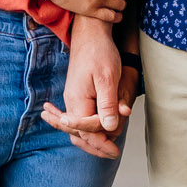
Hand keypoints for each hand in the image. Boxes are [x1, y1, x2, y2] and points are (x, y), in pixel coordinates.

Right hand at [41, 19, 137, 157]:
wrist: (90, 33)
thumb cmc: (100, 52)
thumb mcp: (108, 78)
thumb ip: (108, 104)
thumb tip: (110, 128)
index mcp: (77, 100)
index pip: (87, 130)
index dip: (102, 142)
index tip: (115, 150)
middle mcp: (71, 102)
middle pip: (79, 134)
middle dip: (96, 145)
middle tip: (113, 153)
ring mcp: (72, 98)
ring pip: (78, 127)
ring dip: (92, 138)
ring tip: (106, 147)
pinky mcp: (77, 94)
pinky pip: (79, 117)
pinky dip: (87, 127)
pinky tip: (95, 132)